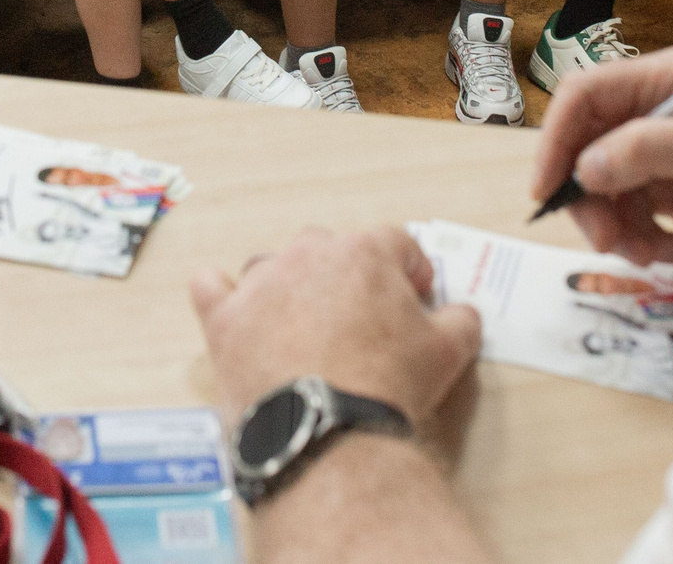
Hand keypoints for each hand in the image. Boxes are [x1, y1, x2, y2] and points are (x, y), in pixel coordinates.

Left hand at [191, 227, 480, 426]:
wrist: (329, 430)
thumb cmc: (387, 385)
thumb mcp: (449, 351)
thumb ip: (461, 320)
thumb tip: (460, 314)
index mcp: (364, 252)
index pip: (395, 243)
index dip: (409, 270)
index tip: (415, 296)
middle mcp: (308, 255)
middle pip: (331, 250)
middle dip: (349, 278)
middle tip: (364, 321)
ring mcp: (261, 285)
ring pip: (274, 267)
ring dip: (290, 287)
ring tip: (307, 327)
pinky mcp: (226, 321)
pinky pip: (211, 288)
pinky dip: (221, 295)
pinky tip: (229, 303)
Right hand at [530, 46, 672, 264]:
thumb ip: (647, 151)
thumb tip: (584, 167)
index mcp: (663, 80)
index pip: (585, 95)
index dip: (557, 138)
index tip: (547, 188)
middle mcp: (653, 111)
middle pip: (585, 149)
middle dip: (591, 200)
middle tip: (608, 241)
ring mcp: (659, 154)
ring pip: (603, 191)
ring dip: (620, 230)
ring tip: (654, 256)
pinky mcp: (668, 192)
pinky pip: (631, 218)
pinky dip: (648, 243)